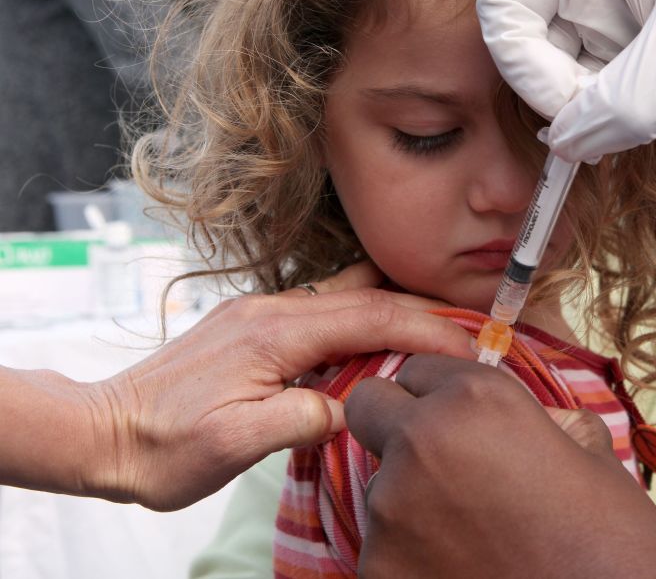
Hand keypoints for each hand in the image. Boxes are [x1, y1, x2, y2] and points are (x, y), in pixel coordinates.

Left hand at [88, 262, 473, 510]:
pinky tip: (376, 345)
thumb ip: (302, 418)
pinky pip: (325, 308)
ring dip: (394, 309)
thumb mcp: (234, 445)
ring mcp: (262, 312)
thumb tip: (352, 406)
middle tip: (467, 334)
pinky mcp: (255, 326)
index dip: (428, 329)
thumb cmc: (162, 448)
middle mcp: (273, 309)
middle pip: (368, 293)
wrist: (100, 433)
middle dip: (423, 311)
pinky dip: (363, 319)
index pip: (373, 316)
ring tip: (433, 335)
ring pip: (347, 294)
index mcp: (275, 333)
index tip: (469, 350)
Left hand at [346, 354, 655, 578]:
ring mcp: (390, 509)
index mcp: (478, 399)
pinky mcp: (376, 570)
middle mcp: (422, 441)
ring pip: (377, 483)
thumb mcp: (598, 462)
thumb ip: (555, 425)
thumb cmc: (612, 547)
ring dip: (410, 499)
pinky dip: (410, 557)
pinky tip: (461, 572)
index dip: (441, 394)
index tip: (462, 422)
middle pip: (371, 406)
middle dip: (396, 424)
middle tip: (442, 464)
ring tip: (471, 537)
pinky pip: (382, 547)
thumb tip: (544, 422)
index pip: (419, 369)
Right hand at [477, 0, 655, 160]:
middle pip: (529, 55)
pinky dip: (616, 122)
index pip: (506, 12)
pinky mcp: (636, 57)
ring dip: (597, 116)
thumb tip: (566, 147)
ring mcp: (612, 22)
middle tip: (625, 122)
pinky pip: (597, 100)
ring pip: (562, 86)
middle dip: (567, 99)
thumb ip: (628, 99)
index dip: (527, 70)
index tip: (577, 109)